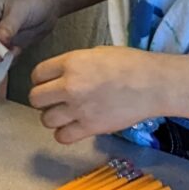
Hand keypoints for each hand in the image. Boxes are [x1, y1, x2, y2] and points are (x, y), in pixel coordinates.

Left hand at [28, 46, 166, 144]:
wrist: (153, 84)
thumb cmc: (130, 64)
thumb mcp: (97, 53)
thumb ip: (76, 64)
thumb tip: (63, 74)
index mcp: (71, 63)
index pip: (37, 74)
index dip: (41, 79)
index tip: (49, 83)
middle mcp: (70, 86)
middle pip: (35, 99)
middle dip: (43, 100)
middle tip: (56, 100)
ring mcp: (78, 109)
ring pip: (46, 120)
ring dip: (53, 118)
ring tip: (67, 114)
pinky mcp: (90, 128)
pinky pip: (62, 137)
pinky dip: (65, 134)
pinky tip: (74, 127)